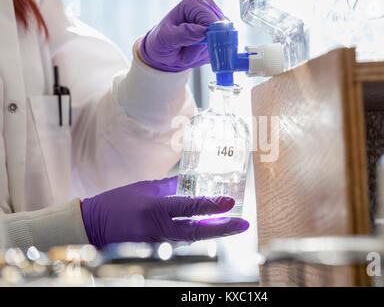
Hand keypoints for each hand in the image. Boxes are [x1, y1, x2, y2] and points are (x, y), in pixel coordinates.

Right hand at [80, 176, 248, 248]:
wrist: (93, 227)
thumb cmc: (116, 204)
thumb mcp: (143, 188)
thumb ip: (168, 187)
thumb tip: (189, 181)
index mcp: (154, 209)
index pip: (189, 208)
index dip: (212, 206)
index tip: (230, 202)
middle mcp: (158, 228)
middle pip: (198, 231)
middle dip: (224, 228)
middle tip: (244, 224)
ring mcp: (157, 243)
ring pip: (192, 239)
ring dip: (213, 232)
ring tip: (232, 225)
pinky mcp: (155, 250)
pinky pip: (181, 243)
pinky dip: (197, 236)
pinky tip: (208, 229)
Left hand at [140, 0, 224, 71]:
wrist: (164, 53)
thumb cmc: (162, 43)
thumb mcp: (166, 39)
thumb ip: (184, 34)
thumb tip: (204, 31)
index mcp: (193, 4)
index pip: (211, 20)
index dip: (205, 39)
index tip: (190, 52)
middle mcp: (206, 9)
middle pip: (220, 31)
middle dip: (204, 48)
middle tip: (187, 56)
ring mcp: (215, 22)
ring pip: (222, 42)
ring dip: (205, 53)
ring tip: (189, 54)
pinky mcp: (220, 34)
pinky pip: (222, 49)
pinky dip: (210, 56)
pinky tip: (196, 55)